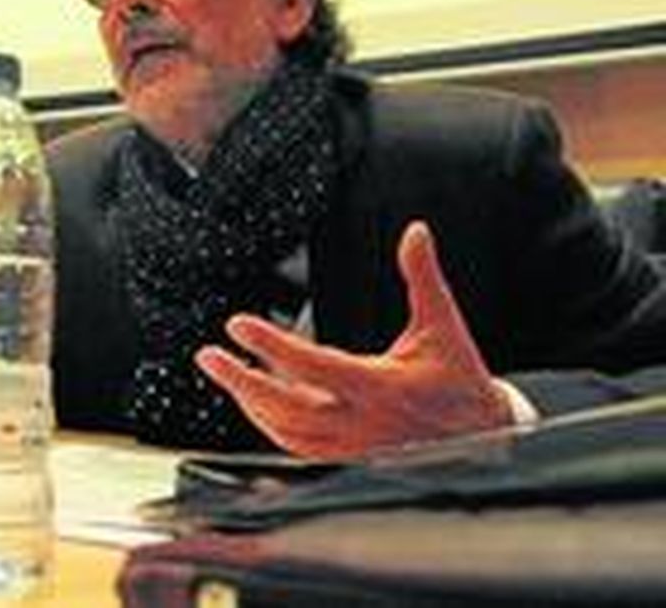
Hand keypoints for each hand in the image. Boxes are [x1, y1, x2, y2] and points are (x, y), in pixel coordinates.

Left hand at [195, 221, 513, 459]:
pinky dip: (269, 425)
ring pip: (284, 431)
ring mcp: (350, 446)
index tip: (237, 324)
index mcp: (379, 386)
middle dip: (239, 381)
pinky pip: (296, 447)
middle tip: (208, 356)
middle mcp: (360, 422)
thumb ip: (422, 277)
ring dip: (250, 402)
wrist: (485, 440)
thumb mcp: (443, 326)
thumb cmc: (459, 382)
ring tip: (226, 372)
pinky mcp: (346, 460)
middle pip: (283, 406)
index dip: (270, 344)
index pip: (311, 364)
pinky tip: (255, 401)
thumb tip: (415, 232)